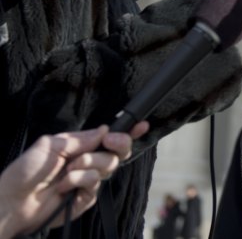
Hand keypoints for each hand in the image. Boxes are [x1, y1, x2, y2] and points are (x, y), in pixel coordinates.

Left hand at [0, 122, 147, 238]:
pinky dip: (80, 181)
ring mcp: (87, 181)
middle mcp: (86, 162)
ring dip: (89, 164)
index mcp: (79, 147)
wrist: (12, 203)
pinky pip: (95, 184)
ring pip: (108, 166)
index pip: (108, 138)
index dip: (127, 132)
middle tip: (108, 143)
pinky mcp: (86, 198)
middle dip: (117, 144)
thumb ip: (80, 138)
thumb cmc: (24, 172)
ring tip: (68, 171)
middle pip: (117, 151)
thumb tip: (105, 130)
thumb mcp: (50, 145)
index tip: (141, 125)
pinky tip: (64, 186)